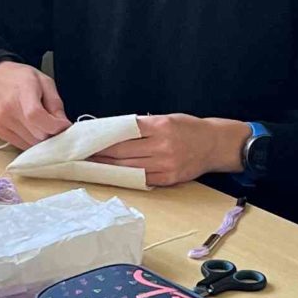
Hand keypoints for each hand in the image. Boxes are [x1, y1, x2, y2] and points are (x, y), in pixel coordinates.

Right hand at [0, 60, 69, 148]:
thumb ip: (55, 104)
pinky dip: (31, 140)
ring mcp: (2, 123)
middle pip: (37, 134)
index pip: (36, 116)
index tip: (64, 125)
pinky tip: (32, 128)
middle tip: (55, 124)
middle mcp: (8, 109)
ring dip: (41, 138)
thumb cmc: (19, 77)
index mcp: (22, 91)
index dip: (55, 125)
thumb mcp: (43, 81)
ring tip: (42, 124)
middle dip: (51, 132)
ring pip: (31, 143)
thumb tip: (63, 126)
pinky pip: (22, 145)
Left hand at [92, 113, 249, 186]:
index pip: (123, 132)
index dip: (103, 138)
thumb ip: (142, 125)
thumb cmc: (189, 128)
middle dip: (100, 154)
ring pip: (129, 168)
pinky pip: (141, 178)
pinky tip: (113, 175)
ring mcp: (166, 164)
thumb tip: (113, 131)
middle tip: (81, 155)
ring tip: (91, 166)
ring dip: (108, 168)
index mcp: (160, 126)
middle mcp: (163, 146)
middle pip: (122, 152)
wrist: (216, 144)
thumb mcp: (167, 118)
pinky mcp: (168, 179)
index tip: (87, 140)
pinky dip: (125, 176)